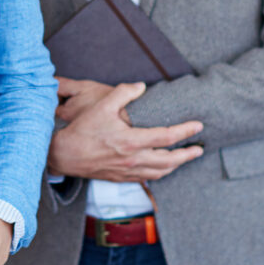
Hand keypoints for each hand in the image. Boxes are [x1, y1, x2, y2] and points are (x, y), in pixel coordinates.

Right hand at [47, 82, 203, 181]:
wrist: (63, 155)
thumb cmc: (82, 130)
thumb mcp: (102, 106)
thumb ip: (123, 94)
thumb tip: (141, 86)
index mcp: (131, 141)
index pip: (166, 137)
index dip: (185, 131)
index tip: (198, 126)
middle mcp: (133, 159)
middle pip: (169, 160)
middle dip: (188, 154)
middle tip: (200, 148)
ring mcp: (128, 171)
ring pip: (160, 172)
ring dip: (176, 165)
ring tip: (185, 158)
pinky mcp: (121, 177)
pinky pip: (147, 178)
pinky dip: (160, 173)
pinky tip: (163, 168)